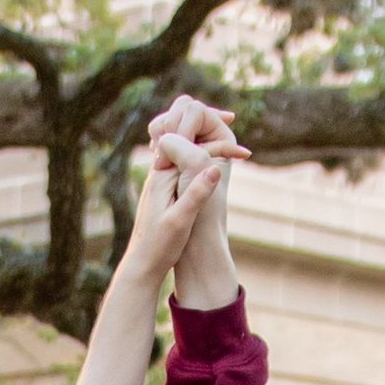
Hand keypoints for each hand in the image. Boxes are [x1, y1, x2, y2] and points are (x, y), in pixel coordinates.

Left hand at [140, 97, 244, 311]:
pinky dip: (196, 157)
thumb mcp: (181, 221)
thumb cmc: (159, 247)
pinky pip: (180, 164)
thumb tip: (215, 168)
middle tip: (230, 118)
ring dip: (202, 140)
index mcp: (163, 177)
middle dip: (207, 129)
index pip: (192, 147)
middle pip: (185, 140)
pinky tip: (205, 160)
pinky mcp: (162, 191)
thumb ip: (196, 194)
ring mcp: (159, 181)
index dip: (218, 145)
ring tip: (223, 133)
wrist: (141, 265)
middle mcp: (158, 174)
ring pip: (182, 151)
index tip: (243, 152)